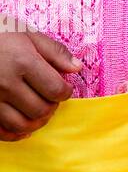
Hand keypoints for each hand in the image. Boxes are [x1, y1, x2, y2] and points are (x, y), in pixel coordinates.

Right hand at [0, 19, 80, 140]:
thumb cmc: (2, 40)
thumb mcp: (30, 37)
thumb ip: (56, 52)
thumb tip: (77, 68)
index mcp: (23, 63)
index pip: (56, 90)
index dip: (66, 92)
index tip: (64, 88)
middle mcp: (7, 84)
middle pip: (41, 110)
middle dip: (52, 107)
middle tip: (51, 99)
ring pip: (22, 125)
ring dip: (37, 122)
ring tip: (40, 111)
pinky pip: (1, 132)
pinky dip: (16, 134)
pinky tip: (24, 126)